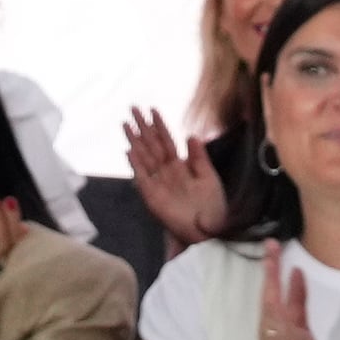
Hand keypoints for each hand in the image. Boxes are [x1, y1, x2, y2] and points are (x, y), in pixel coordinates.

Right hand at [119, 107, 229, 247]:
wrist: (210, 231)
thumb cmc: (213, 206)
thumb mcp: (208, 177)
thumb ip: (199, 157)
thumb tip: (191, 135)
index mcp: (182, 166)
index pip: (168, 140)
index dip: (160, 125)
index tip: (153, 109)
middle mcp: (167, 171)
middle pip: (152, 144)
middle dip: (143, 127)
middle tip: (133, 108)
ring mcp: (158, 183)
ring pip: (144, 157)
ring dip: (135, 141)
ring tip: (126, 124)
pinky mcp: (152, 197)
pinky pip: (142, 178)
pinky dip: (136, 164)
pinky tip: (129, 150)